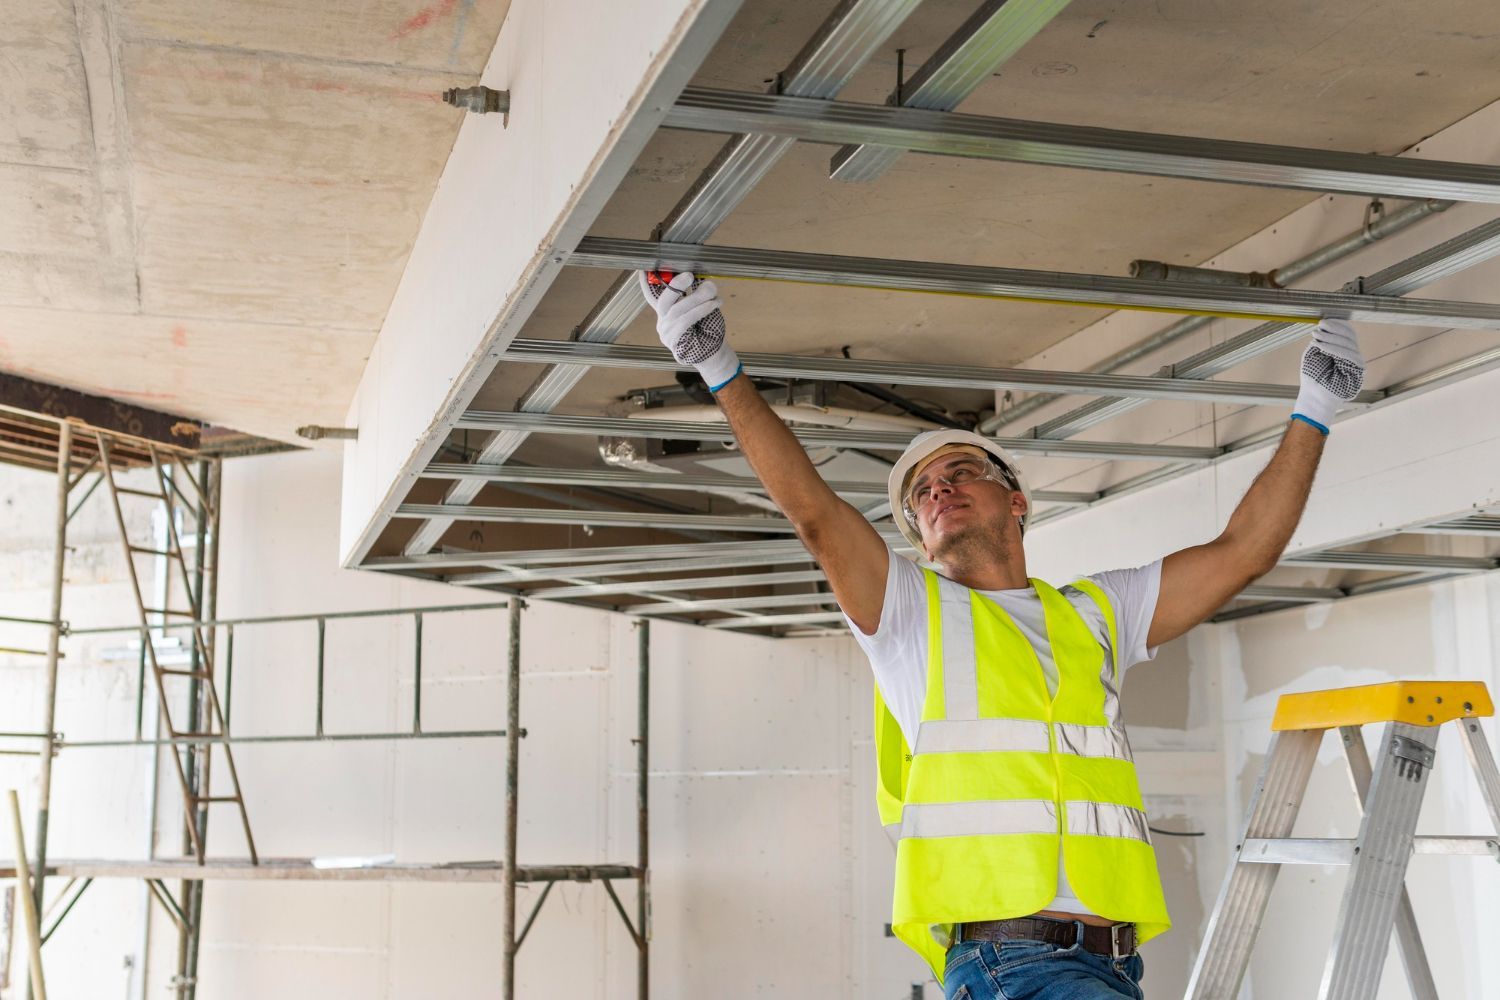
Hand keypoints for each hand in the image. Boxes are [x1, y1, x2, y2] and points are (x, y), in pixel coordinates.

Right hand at [637, 271, 740, 390]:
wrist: (714, 354)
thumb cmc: (707, 329)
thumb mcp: (702, 307)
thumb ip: (698, 295)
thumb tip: (704, 280)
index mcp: (666, 312)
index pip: (652, 295)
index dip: (646, 282)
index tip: (645, 268)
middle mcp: (663, 322)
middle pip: (664, 300)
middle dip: (676, 285)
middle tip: (689, 275)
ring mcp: (667, 333)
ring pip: (678, 310)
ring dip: (696, 298)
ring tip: (711, 290)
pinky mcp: (674, 342)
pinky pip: (686, 321)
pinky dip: (701, 310)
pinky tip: (713, 304)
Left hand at [1292, 317, 1363, 430]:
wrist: (1314, 396)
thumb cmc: (1312, 377)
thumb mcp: (1314, 353)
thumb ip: (1321, 340)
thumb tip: (1325, 324)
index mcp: (1343, 350)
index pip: (1347, 333)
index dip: (1337, 325)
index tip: (1323, 322)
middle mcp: (1352, 355)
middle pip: (1349, 336)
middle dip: (1334, 329)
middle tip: (1319, 326)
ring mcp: (1356, 363)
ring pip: (1349, 344)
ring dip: (1332, 338)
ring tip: (1317, 336)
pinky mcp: (1358, 371)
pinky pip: (1350, 355)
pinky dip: (1335, 349)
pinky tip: (1323, 346)